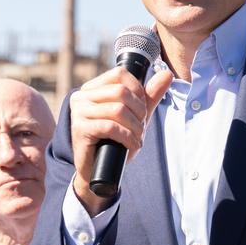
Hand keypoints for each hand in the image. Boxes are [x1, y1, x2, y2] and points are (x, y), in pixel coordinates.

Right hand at [68, 66, 171, 214]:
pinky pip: (111, 127)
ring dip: (135, 127)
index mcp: (92, 88)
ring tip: (137, 138)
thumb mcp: (135, 115)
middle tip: (141, 127)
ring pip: (117, 110)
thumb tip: (167, 74)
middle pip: (121, 92)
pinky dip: (127, 138)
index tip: (141, 109)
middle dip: (139, 111)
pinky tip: (131, 146)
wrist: (98, 170)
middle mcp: (81, 96)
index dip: (138, 90)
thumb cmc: (115, 141)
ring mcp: (78, 112)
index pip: (120, 74)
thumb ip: (149, 95)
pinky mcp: (80, 129)